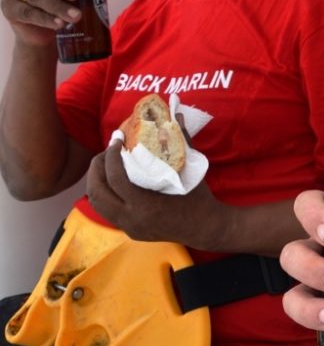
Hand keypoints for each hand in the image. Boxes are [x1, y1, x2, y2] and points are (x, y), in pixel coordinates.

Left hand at [86, 139, 226, 247]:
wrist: (205, 228)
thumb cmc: (199, 198)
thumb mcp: (190, 169)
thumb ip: (180, 140)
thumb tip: (175, 114)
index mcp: (145, 205)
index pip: (115, 179)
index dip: (111, 156)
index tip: (117, 140)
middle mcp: (132, 219)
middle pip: (97, 192)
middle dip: (97, 168)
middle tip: (106, 151)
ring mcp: (129, 227)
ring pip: (97, 203)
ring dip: (96, 181)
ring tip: (106, 165)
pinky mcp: (129, 231)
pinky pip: (107, 210)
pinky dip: (105, 193)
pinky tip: (114, 180)